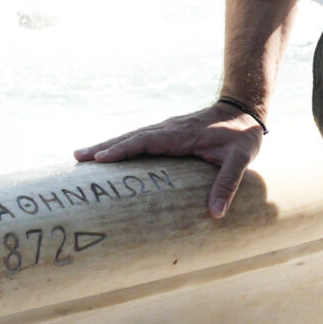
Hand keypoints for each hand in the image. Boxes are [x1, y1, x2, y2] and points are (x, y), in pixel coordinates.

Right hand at [74, 104, 264, 217]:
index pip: (145, 140)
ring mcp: (167, 129)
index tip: (100, 158)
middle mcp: (168, 129)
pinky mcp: (168, 133)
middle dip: (104, 147)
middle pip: (130, 137)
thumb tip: (215, 214)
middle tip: (77, 157)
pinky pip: (140, 139)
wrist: (244, 110)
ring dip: (108, 145)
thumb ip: (227, 183)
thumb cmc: (241, 135)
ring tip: (82, 155)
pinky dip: (122, 145)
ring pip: (132, 136)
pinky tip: (110, 154)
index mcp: (180, 134)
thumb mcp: (240, 158)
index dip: (122, 149)